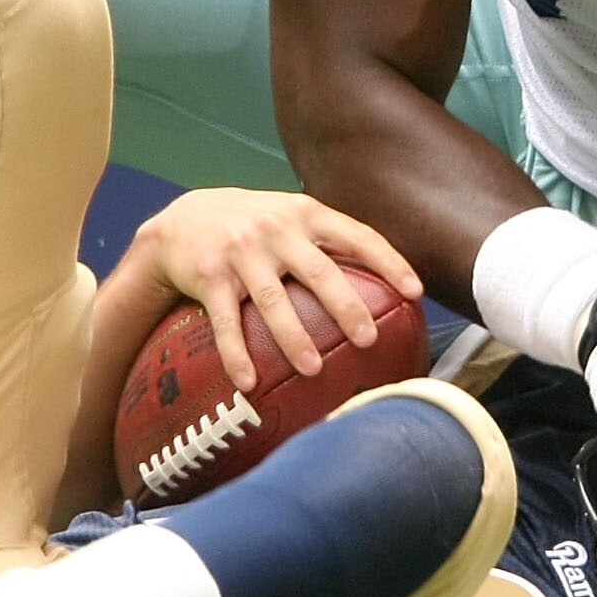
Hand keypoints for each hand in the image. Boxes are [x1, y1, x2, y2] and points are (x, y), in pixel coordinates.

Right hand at [128, 189, 421, 391]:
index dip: (389, 261)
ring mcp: (241, 253)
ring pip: (273, 301)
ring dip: (294, 338)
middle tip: (368, 339)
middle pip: (318, 271)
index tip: (415, 291)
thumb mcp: (289, 216)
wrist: (181, 220)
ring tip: (315, 369)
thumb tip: (385, 281)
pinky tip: (248, 382)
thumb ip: (327, 240)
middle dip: (346, 306)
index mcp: (305, 214)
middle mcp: (275, 230)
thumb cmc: (252, 225)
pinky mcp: (209, 277)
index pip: (357, 235)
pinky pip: (226, 321)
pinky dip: (236, 353)